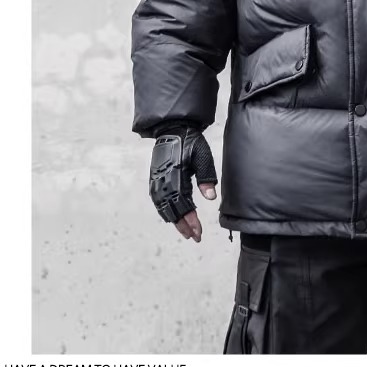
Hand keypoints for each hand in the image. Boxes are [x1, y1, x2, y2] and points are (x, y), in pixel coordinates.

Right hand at [149, 124, 217, 242]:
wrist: (173, 129)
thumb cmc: (190, 142)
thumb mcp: (203, 156)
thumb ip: (206, 177)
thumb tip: (211, 198)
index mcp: (175, 177)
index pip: (183, 205)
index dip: (190, 220)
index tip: (198, 232)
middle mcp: (163, 182)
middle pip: (172, 211)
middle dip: (184, 226)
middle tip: (195, 237)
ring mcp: (157, 182)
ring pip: (164, 209)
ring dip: (175, 221)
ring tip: (186, 232)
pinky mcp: (155, 180)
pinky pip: (159, 202)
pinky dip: (166, 213)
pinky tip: (174, 218)